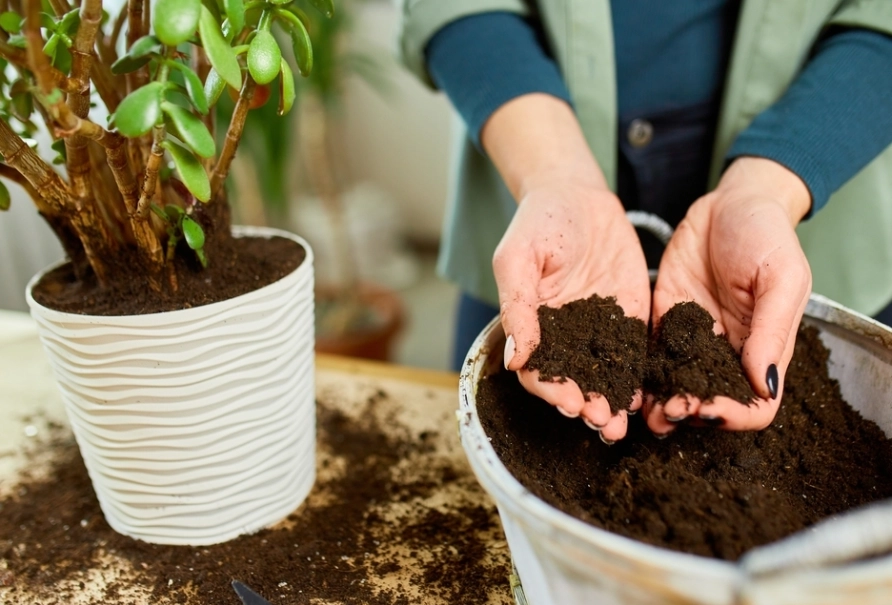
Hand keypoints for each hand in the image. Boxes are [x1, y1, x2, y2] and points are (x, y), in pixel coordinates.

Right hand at [481, 94, 650, 441]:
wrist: (578, 194)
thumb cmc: (539, 222)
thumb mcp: (518, 258)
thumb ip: (518, 306)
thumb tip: (516, 359)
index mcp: (534, 326)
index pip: (539, 370)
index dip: (552, 390)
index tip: (570, 403)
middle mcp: (565, 335)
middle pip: (573, 381)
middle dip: (586, 405)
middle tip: (602, 421)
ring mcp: (598, 329)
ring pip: (604, 375)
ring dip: (611, 401)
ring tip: (622, 424)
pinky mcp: (628, 318)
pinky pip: (633, 352)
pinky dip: (638, 377)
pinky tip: (646, 396)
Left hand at [646, 157, 812, 434]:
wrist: (729, 201)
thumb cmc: (766, 233)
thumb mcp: (781, 276)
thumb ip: (772, 330)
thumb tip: (762, 384)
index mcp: (763, 348)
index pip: (756, 404)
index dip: (735, 415)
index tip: (708, 409)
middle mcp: (727, 350)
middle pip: (711, 401)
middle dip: (689, 413)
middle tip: (666, 411)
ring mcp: (693, 337)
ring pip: (676, 385)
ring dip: (660, 403)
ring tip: (642, 411)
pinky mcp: (664, 318)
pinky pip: (651, 354)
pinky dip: (639, 374)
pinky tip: (624, 381)